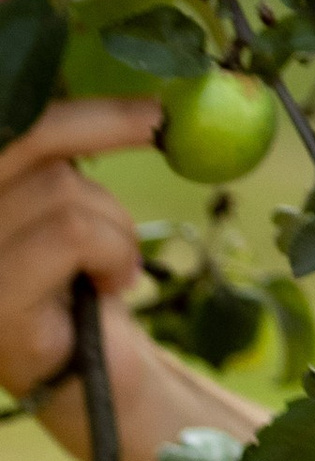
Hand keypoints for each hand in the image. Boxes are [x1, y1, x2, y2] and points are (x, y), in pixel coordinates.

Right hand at [0, 97, 161, 409]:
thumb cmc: (78, 279)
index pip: (6, 120)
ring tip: (114, 262)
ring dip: (115, 223)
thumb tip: (110, 84)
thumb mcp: (65, 202)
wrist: (93, 376)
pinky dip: (113, 252)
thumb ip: (58, 152)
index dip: (61, 92)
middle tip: (154, 123)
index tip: (117, 84)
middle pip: (25, 139)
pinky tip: (109, 285)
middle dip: (98, 123)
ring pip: (62, 190)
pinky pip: (73, 234)